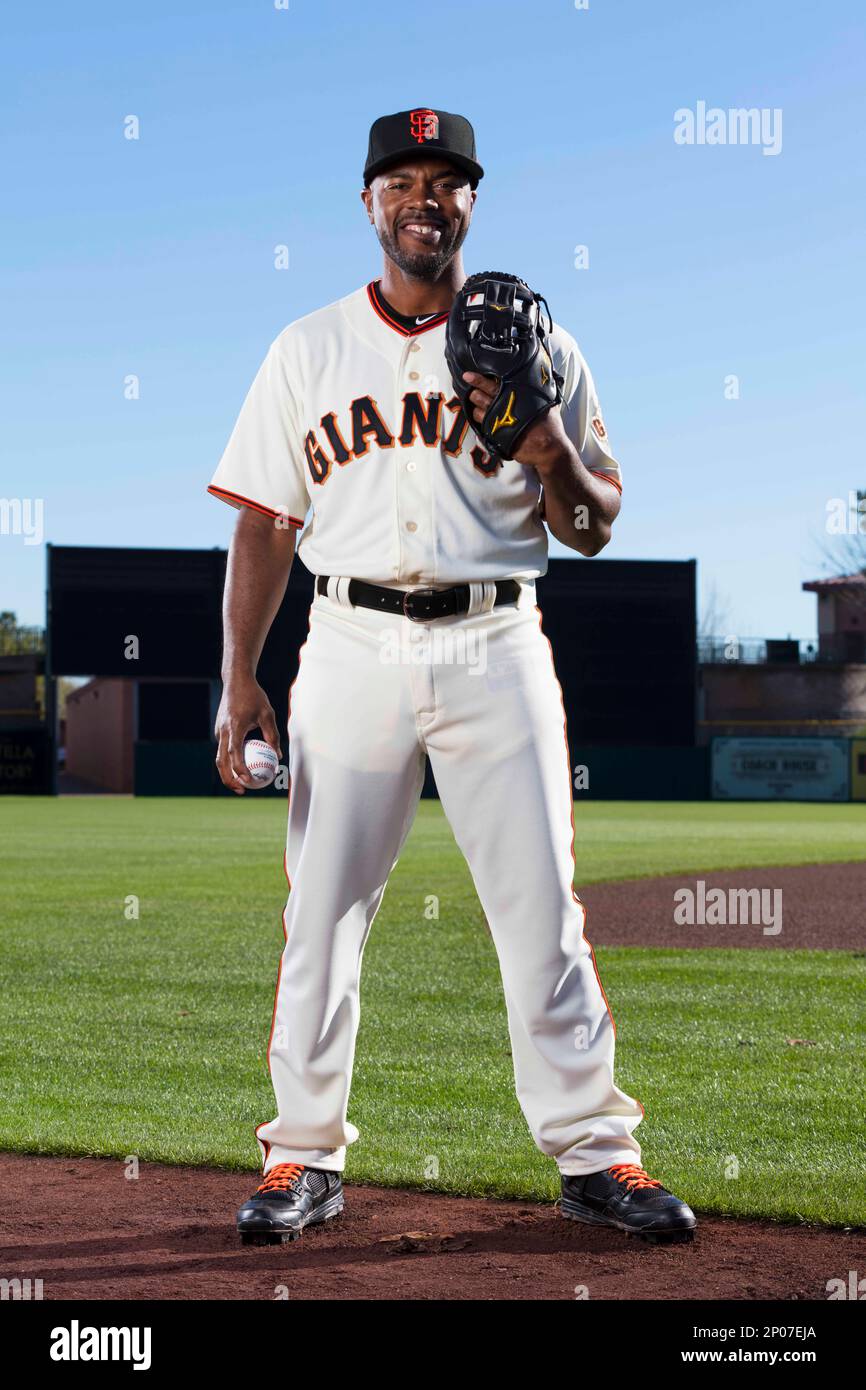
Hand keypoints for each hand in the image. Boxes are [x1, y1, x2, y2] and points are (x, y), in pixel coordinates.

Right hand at [215, 675, 280, 794]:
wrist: (235, 681)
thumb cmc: (254, 697)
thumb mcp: (268, 714)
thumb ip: (272, 735)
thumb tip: (279, 756)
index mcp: (234, 727)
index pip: (234, 754)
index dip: (240, 770)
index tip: (248, 781)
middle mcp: (223, 731)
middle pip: (221, 761)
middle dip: (229, 779)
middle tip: (242, 790)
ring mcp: (219, 731)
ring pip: (220, 757)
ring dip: (228, 772)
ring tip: (242, 783)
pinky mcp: (219, 730)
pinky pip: (224, 749)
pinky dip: (230, 760)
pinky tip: (243, 766)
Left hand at [461, 371, 570, 470]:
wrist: (548, 448)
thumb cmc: (550, 425)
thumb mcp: (548, 401)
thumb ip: (540, 389)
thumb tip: (545, 377)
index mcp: (514, 396)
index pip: (492, 384)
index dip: (478, 379)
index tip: (467, 375)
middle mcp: (503, 408)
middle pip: (479, 397)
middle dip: (474, 393)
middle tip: (474, 391)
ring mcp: (497, 423)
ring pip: (476, 412)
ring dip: (475, 409)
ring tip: (479, 407)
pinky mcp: (495, 436)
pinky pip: (481, 428)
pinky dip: (481, 423)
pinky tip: (484, 421)